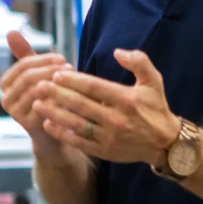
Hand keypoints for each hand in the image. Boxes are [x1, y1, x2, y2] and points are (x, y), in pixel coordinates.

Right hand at [0, 31, 67, 142]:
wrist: (51, 133)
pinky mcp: (26, 124)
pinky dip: (58, 99)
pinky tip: (72, 95)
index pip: (23, 65)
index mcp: (6, 83)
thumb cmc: (46, 98)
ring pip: (36, 90)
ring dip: (56, 82)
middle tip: (70, 67)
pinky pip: (43, 106)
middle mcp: (5, 98)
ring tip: (73, 79)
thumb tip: (10, 31)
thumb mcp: (37, 74)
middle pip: (28, 77)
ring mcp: (14, 113)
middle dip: (50, 70)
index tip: (62, 58)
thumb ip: (25, 53)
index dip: (44, 59)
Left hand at [33, 48, 180, 165]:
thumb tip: (118, 52)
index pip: (94, 87)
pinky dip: (63, 134)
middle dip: (57, 95)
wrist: (166, 144)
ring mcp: (109, 137)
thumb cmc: (156, 108)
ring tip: (37, 104)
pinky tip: (48, 125)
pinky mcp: (104, 151)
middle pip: (81, 105)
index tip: (56, 74)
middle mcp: (116, 118)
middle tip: (38, 86)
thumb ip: (139, 62)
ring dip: (55, 114)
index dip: (73, 81)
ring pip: (76, 124)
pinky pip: (80, 142)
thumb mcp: (154, 81)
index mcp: (125, 99)